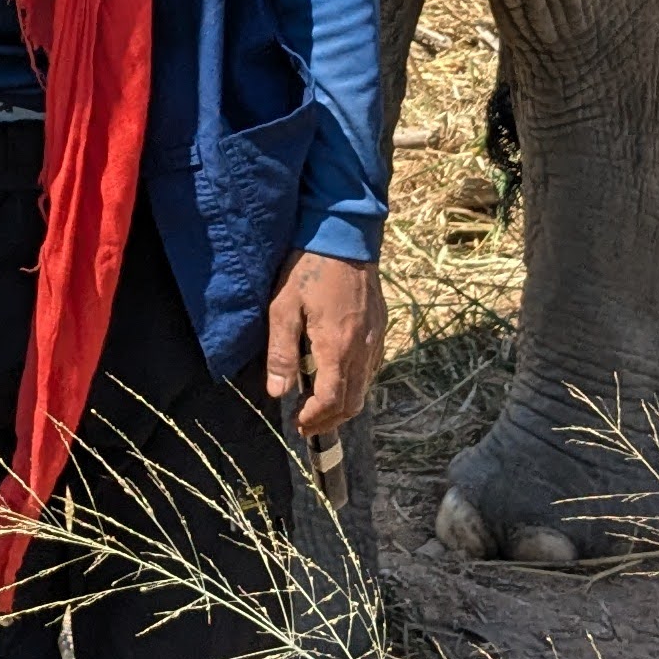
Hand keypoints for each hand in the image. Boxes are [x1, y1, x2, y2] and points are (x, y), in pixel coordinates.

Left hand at [265, 251, 387, 440]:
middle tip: (307, 425)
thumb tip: (278, 393)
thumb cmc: (308, 268)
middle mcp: (363, 348)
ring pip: (366, 386)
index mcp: (338, 346)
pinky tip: (338, 376)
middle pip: (354, 401)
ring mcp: (376, 338)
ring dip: (344, 404)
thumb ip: (281, 352)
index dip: (316, 418)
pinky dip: (356, 383)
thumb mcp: (283, 308)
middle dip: (331, 420)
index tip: (299, 425)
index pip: (332, 400)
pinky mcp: (380, 327)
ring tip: (319, 405)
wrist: (344, 234)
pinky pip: (372, 367)